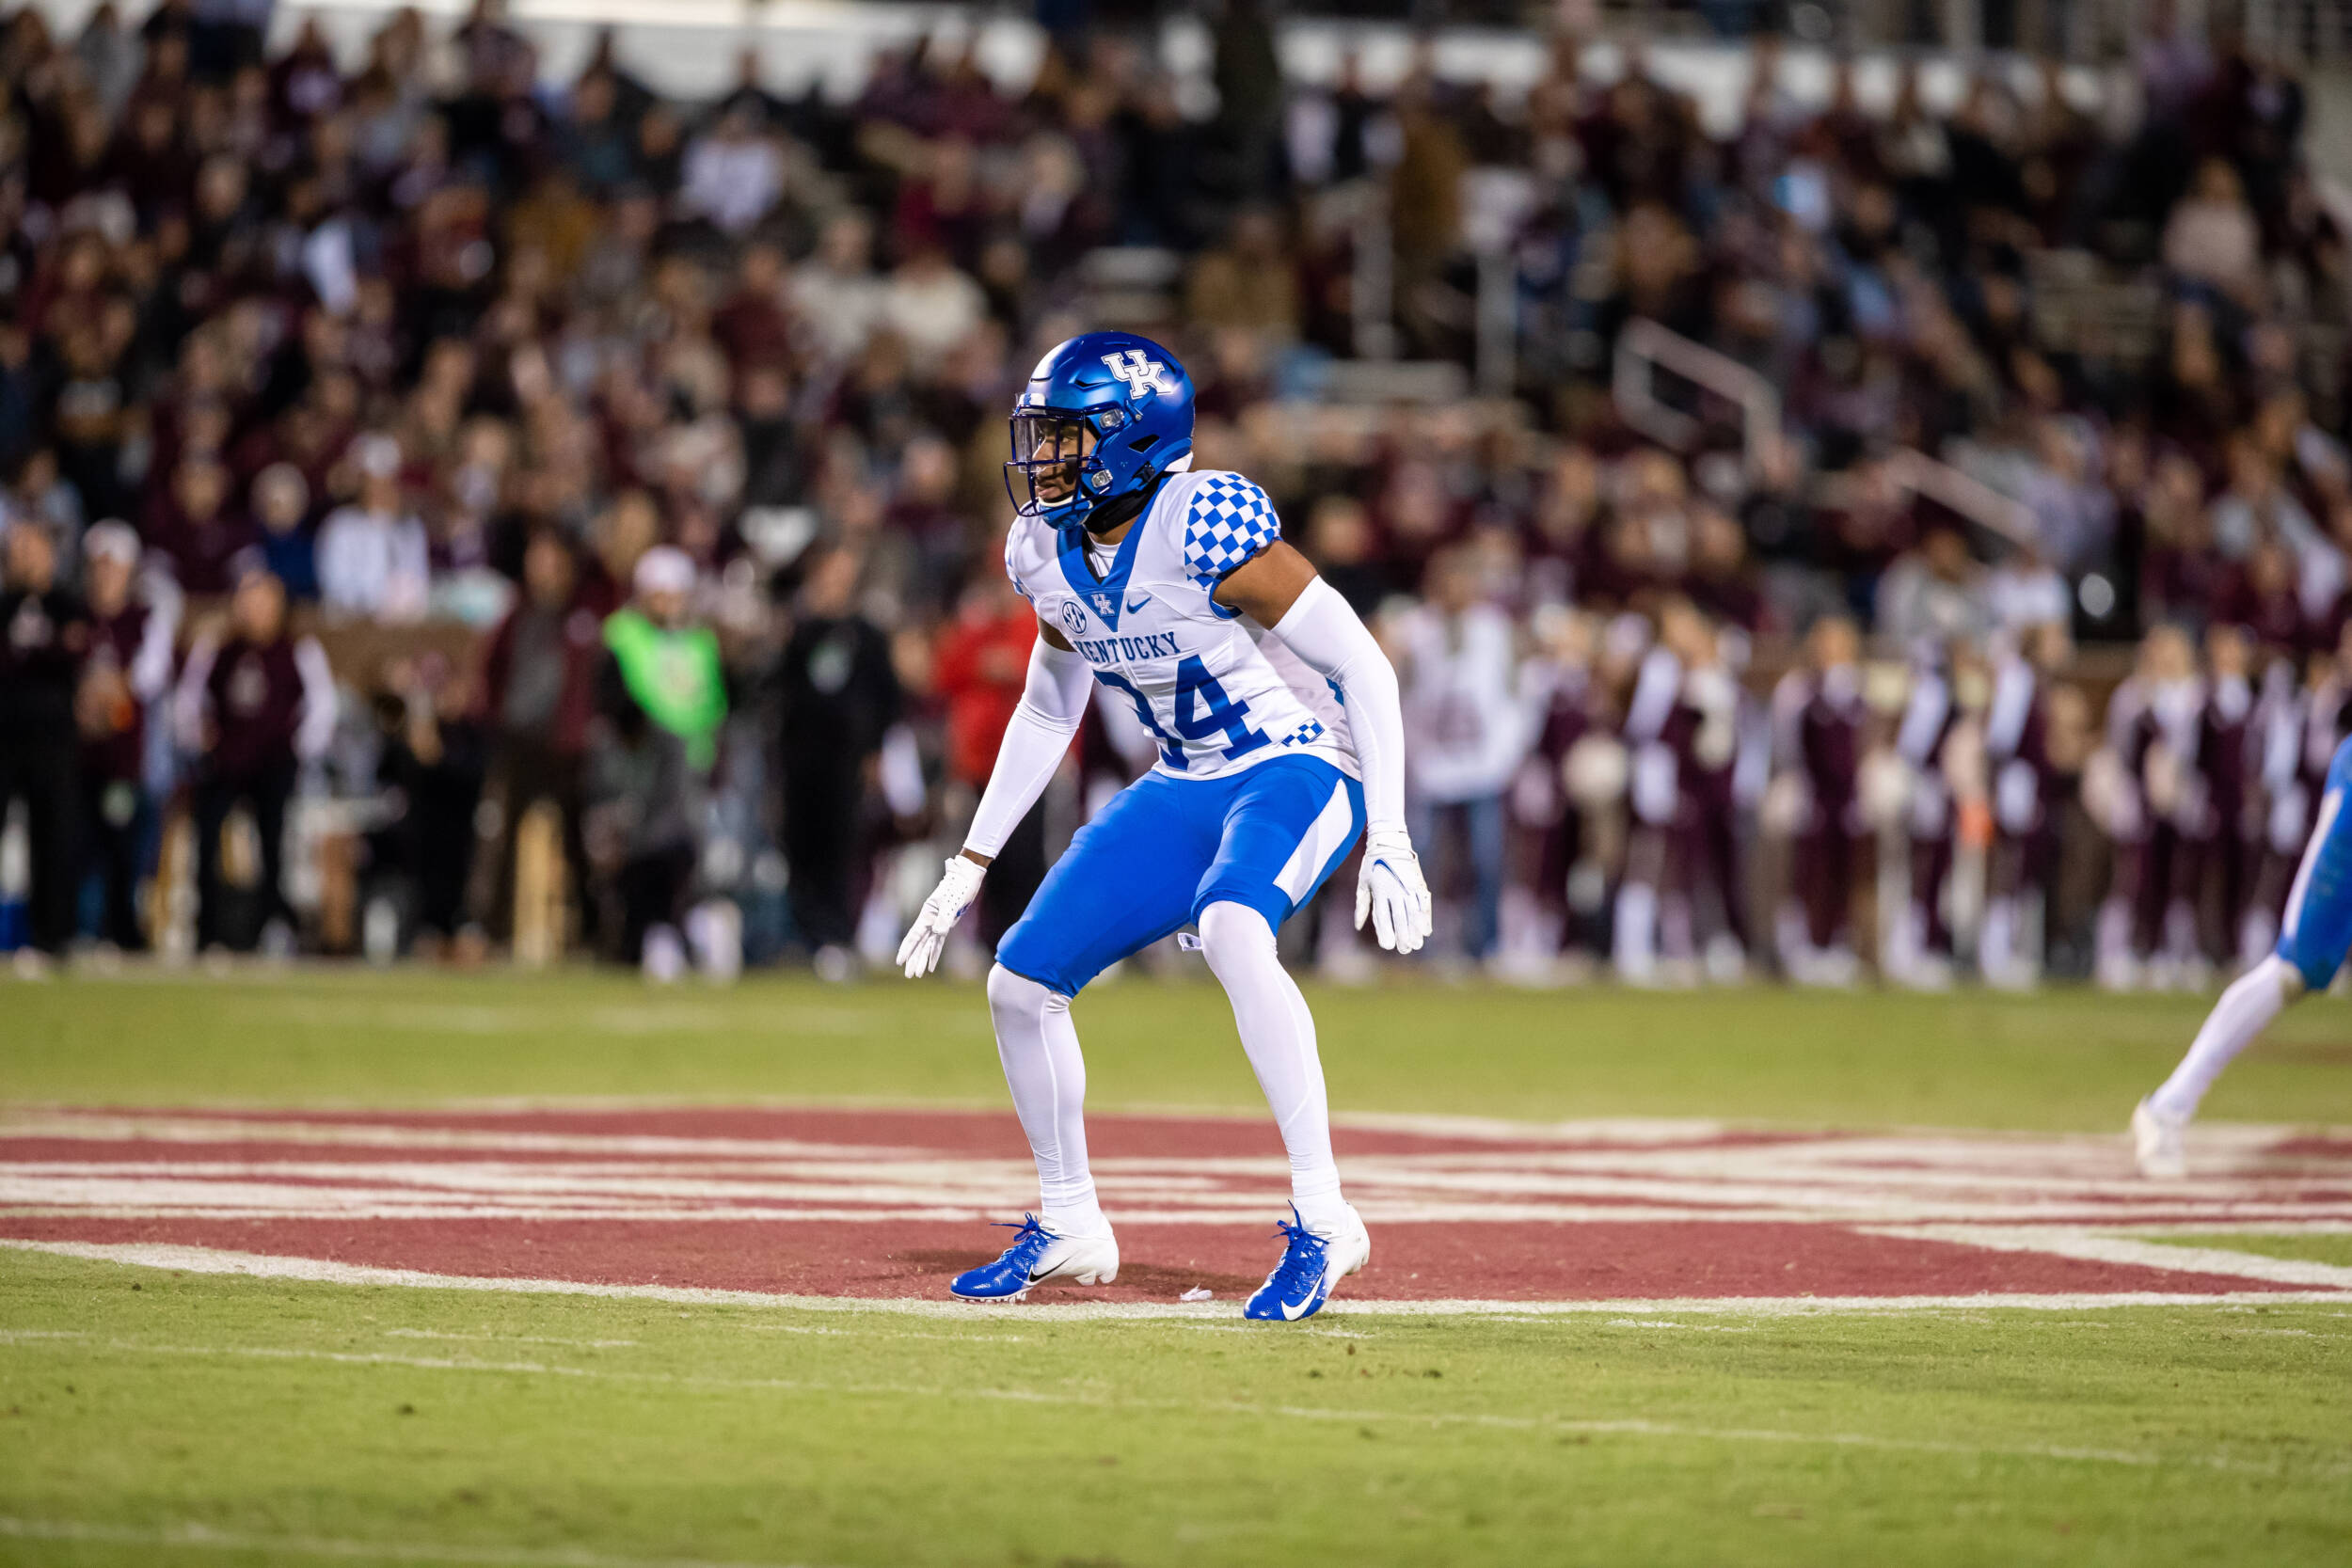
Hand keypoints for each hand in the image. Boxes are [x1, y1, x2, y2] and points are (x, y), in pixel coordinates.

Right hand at [895, 853, 986, 977]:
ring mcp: (938, 923)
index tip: (899, 961)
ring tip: (918, 974)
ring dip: (923, 959)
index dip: (907, 949)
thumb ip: (945, 918)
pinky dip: (935, 954)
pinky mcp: (947, 924)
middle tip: (910, 975)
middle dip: (914, 960)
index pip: (914, 935)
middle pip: (919, 944)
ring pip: (927, 945)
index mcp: (927, 914)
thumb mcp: (952, 902)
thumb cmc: (959, 886)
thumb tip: (938, 932)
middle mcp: (930, 920)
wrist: (967, 877)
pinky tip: (931, 965)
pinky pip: (938, 943)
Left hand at [1354, 827, 1431, 954]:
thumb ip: (1361, 906)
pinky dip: (1426, 917)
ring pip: (1413, 912)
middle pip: (1399, 917)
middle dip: (1403, 935)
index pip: (1382, 915)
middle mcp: (1394, 890)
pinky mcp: (1418, 883)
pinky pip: (1424, 903)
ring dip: (1416, 930)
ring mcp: (1408, 886)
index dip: (1385, 931)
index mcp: (1379, 890)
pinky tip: (1426, 930)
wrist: (1389, 842)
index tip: (1388, 946)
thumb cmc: (1372, 864)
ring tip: (1417, 944)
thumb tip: (1358, 926)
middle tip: (1405, 949)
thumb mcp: (1362, 883)